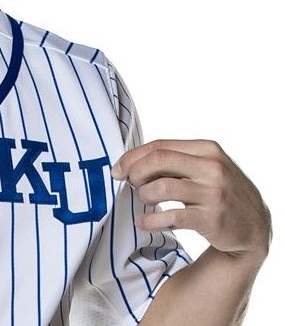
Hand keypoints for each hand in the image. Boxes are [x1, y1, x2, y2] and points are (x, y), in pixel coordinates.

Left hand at [112, 139, 270, 262]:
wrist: (254, 227)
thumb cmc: (219, 191)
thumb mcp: (204, 167)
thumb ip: (175, 161)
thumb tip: (131, 162)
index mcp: (207, 149)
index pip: (159, 146)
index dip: (133, 156)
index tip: (118, 168)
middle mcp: (212, 168)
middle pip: (158, 160)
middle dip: (134, 171)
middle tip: (128, 183)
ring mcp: (214, 193)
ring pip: (161, 187)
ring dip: (144, 194)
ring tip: (145, 200)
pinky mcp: (212, 219)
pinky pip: (171, 216)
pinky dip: (151, 220)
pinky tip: (144, 222)